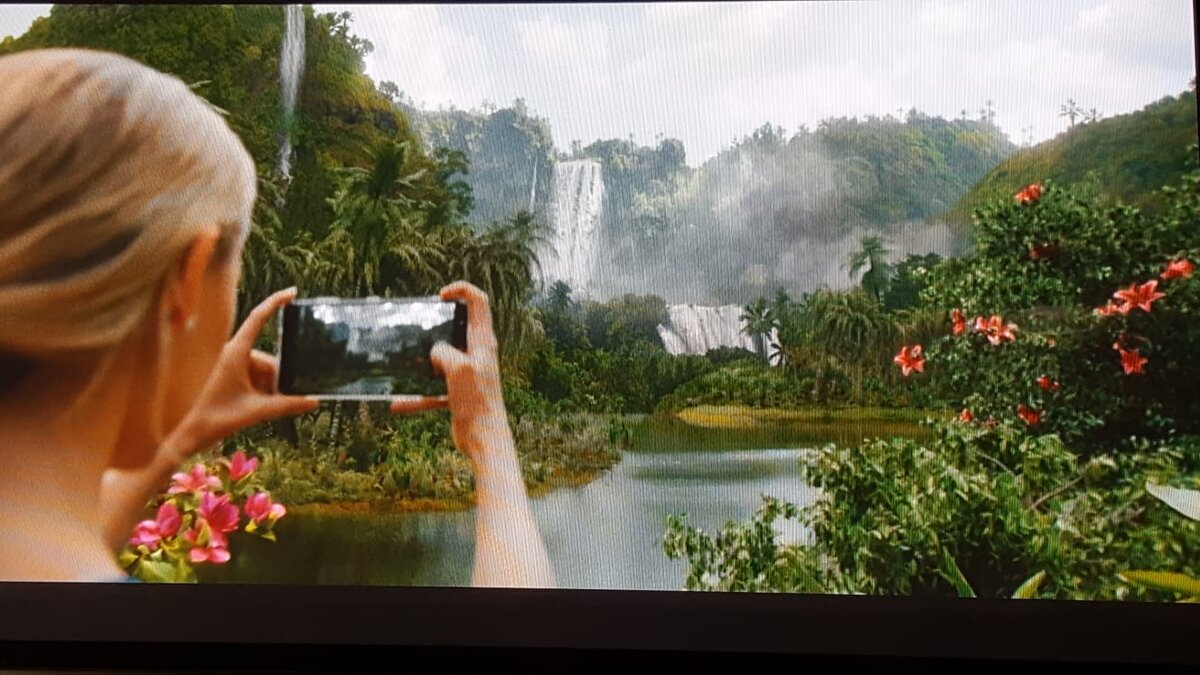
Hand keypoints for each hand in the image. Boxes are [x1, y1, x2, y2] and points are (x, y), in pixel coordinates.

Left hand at [170, 288, 318, 456]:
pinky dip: (266, 392)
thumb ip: (289, 404)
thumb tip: (315, 400)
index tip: (293, 292)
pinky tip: (265, 407)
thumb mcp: (258, 411)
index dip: (275, 302)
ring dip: (272, 389)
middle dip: (281, 380)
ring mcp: (234, 365)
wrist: (194, 433)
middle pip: (271, 359)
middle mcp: (235, 354)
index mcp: (237, 352)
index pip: (258, 318)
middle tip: (281, 402)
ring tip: (267, 409)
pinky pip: (259, 378)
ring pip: (267, 371)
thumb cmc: (218, 418)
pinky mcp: (233, 376)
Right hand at [390, 281, 511, 465]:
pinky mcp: (458, 393)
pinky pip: (432, 390)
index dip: (461, 291)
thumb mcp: (458, 368)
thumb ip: (444, 352)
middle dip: (437, 324)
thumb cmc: (477, 401)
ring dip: (423, 360)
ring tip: (404, 358)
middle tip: (418, 324)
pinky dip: (417, 396)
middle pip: (458, 327)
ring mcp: (467, 373)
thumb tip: (434, 352)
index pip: (478, 302)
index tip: (440, 296)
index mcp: (482, 342)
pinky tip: (397, 403)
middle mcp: (477, 354)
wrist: (484, 439)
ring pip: (442, 358)